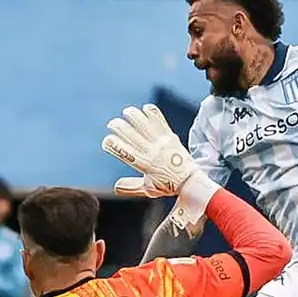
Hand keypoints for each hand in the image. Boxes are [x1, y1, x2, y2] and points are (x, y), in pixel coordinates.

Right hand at [104, 104, 218, 229]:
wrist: (190, 180)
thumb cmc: (169, 186)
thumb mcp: (148, 189)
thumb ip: (131, 187)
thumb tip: (115, 187)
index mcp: (144, 165)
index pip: (125, 153)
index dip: (114, 145)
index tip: (107, 141)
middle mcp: (152, 152)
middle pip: (132, 136)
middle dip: (120, 127)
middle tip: (112, 123)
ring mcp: (162, 144)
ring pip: (146, 126)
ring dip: (135, 116)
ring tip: (127, 111)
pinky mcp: (171, 137)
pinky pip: (161, 123)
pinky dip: (153, 114)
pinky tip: (146, 107)